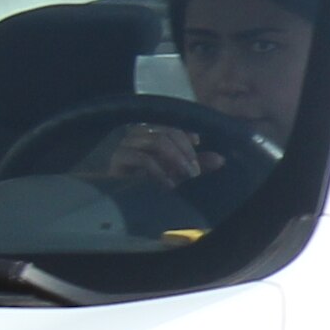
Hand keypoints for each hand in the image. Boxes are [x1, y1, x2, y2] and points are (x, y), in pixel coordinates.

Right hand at [74, 118, 222, 191]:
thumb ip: (194, 166)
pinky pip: (141, 158)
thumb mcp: (173, 174)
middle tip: (194, 172)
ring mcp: (124, 145)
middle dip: (185, 152)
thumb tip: (221, 160)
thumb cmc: (142, 186)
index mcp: (148, 135)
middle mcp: (135, 136)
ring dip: (176, 159)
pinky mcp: (115, 160)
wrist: (108, 202)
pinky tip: (168, 185)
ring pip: (156, 142)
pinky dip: (159, 171)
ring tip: (186, 177)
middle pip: (167, 133)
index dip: (186, 134)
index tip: (198, 143)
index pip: (170, 127)